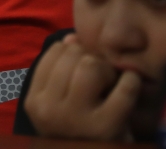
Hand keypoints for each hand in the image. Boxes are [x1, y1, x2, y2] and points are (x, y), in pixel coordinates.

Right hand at [24, 34, 140, 140]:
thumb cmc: (77, 127)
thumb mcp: (59, 100)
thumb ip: (60, 67)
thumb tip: (72, 38)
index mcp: (35, 101)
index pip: (55, 52)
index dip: (73, 52)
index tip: (81, 68)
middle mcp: (50, 109)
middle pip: (73, 55)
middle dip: (91, 58)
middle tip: (99, 77)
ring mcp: (77, 118)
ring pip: (91, 65)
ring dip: (106, 69)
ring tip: (110, 83)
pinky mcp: (106, 126)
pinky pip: (123, 88)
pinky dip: (131, 82)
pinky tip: (129, 84)